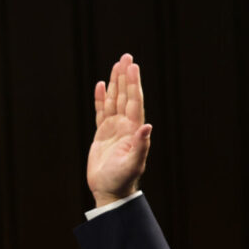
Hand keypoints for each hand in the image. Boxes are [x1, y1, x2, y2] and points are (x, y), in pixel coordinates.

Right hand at [86, 53, 151, 206]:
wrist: (110, 191)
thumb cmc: (123, 179)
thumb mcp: (133, 163)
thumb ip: (141, 145)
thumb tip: (148, 127)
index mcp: (134, 130)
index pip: (134, 102)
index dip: (134, 84)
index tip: (133, 67)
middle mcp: (126, 126)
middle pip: (125, 96)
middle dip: (126, 77)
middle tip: (126, 57)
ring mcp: (114, 129)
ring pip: (114, 100)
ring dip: (116, 83)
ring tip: (117, 65)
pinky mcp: (102, 134)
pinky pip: (101, 112)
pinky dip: (101, 98)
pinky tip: (102, 86)